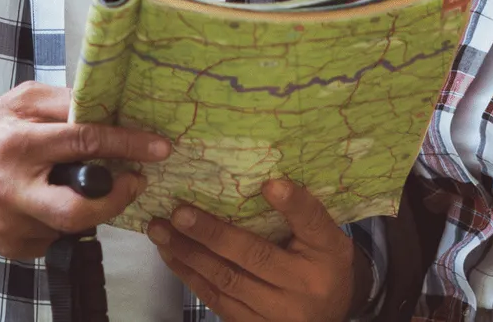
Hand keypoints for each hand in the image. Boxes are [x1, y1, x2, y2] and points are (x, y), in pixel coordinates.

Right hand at [0, 81, 166, 259]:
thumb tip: (109, 108)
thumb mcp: (19, 102)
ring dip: (86, 206)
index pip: (83, 141)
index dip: (127, 145)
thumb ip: (62, 102)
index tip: (157, 147)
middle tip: (134, 183)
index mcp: (17, 143)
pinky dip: (59, 220)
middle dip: (116, 199)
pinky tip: (44, 203)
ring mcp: (11, 223)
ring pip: (71, 225)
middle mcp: (13, 188)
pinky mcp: (12, 247)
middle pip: (77, 209)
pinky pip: (54, 237)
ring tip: (72, 185)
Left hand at [147, 179, 356, 321]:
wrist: (331, 315)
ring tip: (161, 230)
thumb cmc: (324, 266)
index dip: (292, 205)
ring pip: (227, 282)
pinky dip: (191, 276)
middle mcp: (302, 289)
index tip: (270, 185)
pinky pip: (218, 301)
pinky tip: (172, 255)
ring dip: (189, 255)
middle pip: (254, 257)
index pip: (311, 225)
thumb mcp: (327, 237)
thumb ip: (303, 212)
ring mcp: (277, 314)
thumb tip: (270, 183)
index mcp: (325, 257)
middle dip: (211, 234)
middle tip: (178, 212)